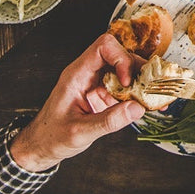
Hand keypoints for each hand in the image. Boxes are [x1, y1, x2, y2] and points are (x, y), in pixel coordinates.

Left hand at [9, 33, 144, 171]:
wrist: (41, 146)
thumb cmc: (51, 136)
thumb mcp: (79, 132)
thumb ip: (108, 121)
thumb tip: (137, 109)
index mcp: (77, 74)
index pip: (103, 47)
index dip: (120, 58)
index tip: (128, 81)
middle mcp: (88, 74)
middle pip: (119, 55)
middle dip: (138, 69)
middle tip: (150, 88)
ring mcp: (96, 83)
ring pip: (125, 70)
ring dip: (141, 82)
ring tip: (153, 97)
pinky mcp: (103, 94)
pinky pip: (124, 87)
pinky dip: (138, 95)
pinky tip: (146, 105)